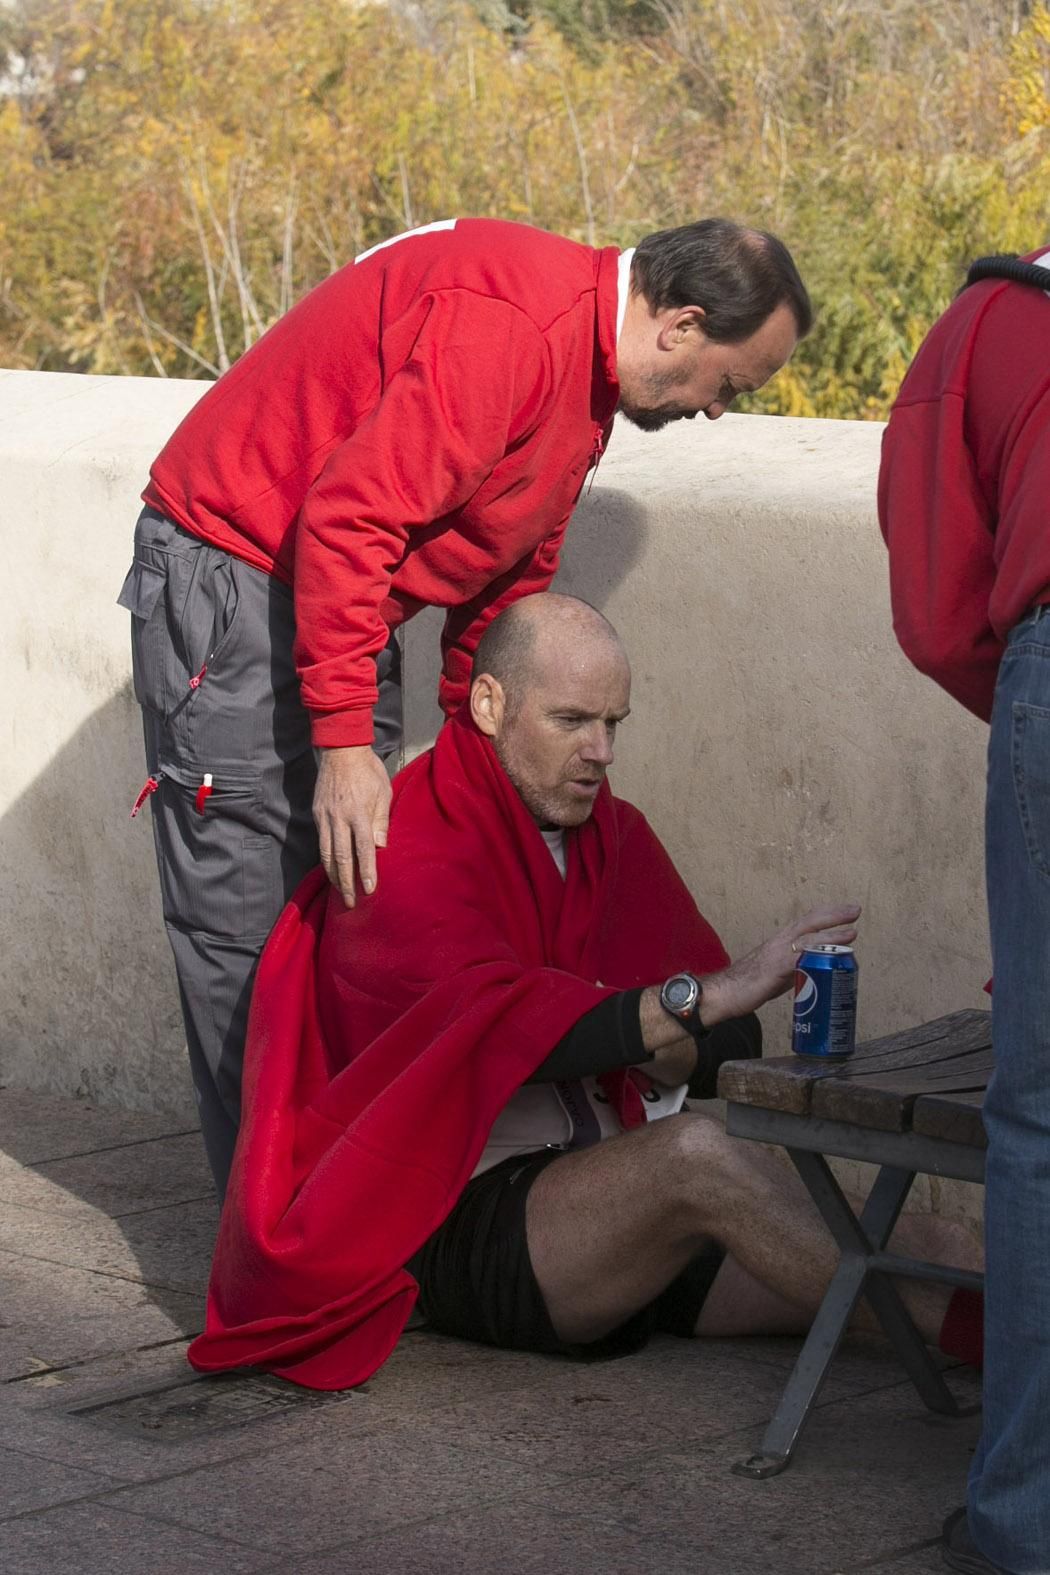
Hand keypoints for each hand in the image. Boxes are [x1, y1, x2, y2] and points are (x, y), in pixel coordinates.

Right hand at [313, 745, 391, 906]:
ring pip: (326, 853)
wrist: (341, 750)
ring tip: (339, 892)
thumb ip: (381, 821)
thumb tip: (380, 847)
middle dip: (346, 883)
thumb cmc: (368, 771)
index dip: (367, 871)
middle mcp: (339, 817)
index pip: (363, 849)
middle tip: (351, 902)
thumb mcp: (383, 792)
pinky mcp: (316, 814)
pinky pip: (321, 842)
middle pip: (341, 858)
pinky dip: (326, 859)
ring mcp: (325, 816)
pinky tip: (332, 870)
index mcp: (359, 812)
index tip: (369, 889)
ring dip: (333, 876)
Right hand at [700, 903, 860, 1024]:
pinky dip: (815, 955)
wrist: (723, 993)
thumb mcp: (777, 974)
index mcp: (780, 942)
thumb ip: (795, 969)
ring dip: (830, 934)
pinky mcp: (775, 969)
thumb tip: (814, 972)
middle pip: (809, 922)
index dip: (827, 915)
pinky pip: (799, 958)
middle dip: (833, 915)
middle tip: (854, 910)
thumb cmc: (747, 985)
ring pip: (807, 938)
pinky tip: (829, 956)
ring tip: (850, 931)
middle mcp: (779, 942)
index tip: (846, 912)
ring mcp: (777, 954)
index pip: (806, 922)